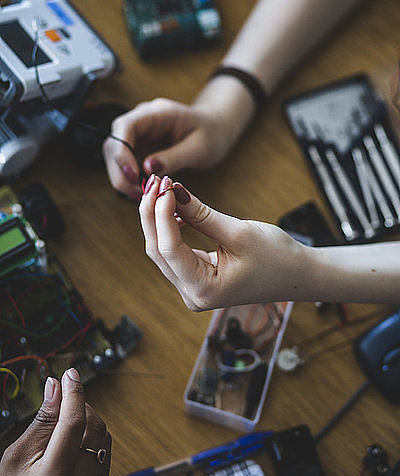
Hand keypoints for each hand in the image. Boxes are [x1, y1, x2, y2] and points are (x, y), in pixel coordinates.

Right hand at [0, 368, 110, 475]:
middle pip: (94, 425)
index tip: (70, 373)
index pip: (74, 421)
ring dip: (87, 422)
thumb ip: (41, 422)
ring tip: (63, 429)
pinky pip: (105, 453)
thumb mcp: (16, 459)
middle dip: (80, 406)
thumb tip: (55, 387)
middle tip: (62, 400)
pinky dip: (92, 441)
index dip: (74, 392)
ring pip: (103, 435)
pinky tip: (72, 446)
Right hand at [102, 78, 254, 199]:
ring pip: (115, 157)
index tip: (133, 174)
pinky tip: (145, 191)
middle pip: (114, 144)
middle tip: (138, 193)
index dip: (122, 151)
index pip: (125, 126)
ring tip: (143, 195)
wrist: (215, 130)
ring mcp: (138, 135)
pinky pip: (125, 165)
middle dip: (120, 171)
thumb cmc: (211, 134)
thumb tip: (147, 169)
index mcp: (157, 113)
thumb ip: (174, 157)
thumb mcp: (199, 148)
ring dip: (123, 178)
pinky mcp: (139, 148)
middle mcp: (141, 121)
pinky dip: (130, 180)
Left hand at [139, 176, 314, 310]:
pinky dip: (170, 228)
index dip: (161, 214)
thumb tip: (173, 192)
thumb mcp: (238, 232)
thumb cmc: (277, 258)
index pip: (169, 248)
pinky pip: (174, 251)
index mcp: (204, 290)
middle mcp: (192, 294)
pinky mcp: (196, 279)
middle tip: (156, 181)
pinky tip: (173, 208)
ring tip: (162, 189)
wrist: (298, 275)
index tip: (164, 185)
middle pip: (158, 250)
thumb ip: (201, 214)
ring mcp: (192, 288)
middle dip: (153, 214)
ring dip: (158, 219)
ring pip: (162, 250)